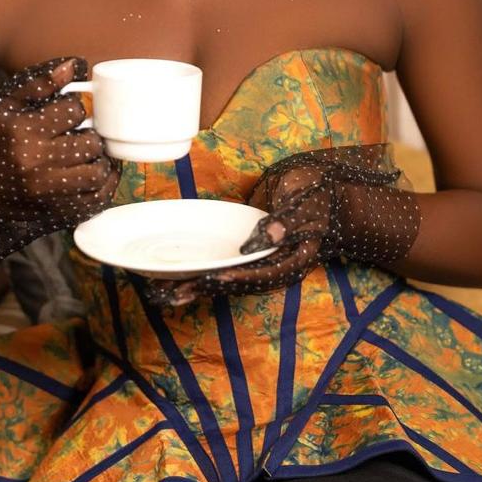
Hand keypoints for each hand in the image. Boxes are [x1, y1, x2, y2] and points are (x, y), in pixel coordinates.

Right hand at [0, 56, 119, 307]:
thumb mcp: (4, 109)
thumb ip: (38, 84)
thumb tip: (75, 66)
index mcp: (23, 133)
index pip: (73, 111)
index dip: (77, 109)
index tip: (71, 113)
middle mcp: (36, 164)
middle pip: (89, 141)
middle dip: (89, 135)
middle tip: (81, 134)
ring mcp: (48, 193)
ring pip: (97, 171)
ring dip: (98, 160)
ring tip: (87, 154)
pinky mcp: (57, 215)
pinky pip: (97, 199)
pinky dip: (103, 185)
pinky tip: (93, 173)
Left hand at [142, 158, 336, 305]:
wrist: (317, 189)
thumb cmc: (314, 193)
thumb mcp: (305, 202)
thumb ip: (287, 221)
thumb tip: (266, 238)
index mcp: (294, 261)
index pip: (264, 274)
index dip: (238, 278)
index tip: (213, 278)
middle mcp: (275, 268)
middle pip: (239, 283)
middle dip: (206, 288)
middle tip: (172, 293)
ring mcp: (259, 262)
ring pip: (227, 279)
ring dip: (197, 285)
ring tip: (163, 293)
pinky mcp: (247, 254)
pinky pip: (223, 266)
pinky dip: (201, 271)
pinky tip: (176, 276)